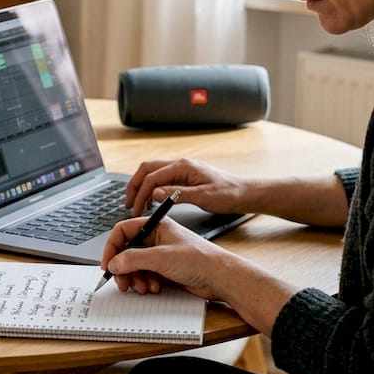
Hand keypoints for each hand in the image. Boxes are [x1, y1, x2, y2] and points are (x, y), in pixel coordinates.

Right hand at [99, 215, 231, 299]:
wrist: (220, 277)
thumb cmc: (199, 259)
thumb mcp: (161, 257)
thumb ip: (133, 259)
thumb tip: (114, 263)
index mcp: (156, 225)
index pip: (123, 231)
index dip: (112, 247)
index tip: (107, 265)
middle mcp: (156, 238)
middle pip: (127, 251)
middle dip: (123, 268)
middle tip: (122, 283)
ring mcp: (160, 254)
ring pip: (135, 266)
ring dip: (135, 278)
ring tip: (143, 287)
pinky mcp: (164, 269)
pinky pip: (145, 276)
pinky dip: (145, 283)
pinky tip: (154, 288)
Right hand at [125, 158, 248, 215]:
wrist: (244, 193)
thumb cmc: (228, 194)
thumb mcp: (203, 197)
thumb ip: (177, 194)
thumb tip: (155, 193)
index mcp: (183, 167)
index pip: (152, 177)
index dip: (140, 193)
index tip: (135, 209)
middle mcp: (180, 164)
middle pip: (147, 169)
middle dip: (135, 186)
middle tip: (128, 204)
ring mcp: (182, 169)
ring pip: (153, 173)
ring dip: (142, 187)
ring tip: (137, 204)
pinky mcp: (185, 176)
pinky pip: (162, 178)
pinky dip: (152, 189)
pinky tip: (153, 201)